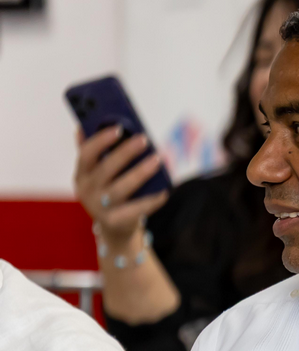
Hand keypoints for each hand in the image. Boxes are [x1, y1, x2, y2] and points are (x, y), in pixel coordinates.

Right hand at [73, 125, 168, 246]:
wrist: (115, 226)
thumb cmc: (110, 190)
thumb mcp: (99, 172)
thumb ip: (95, 151)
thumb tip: (84, 125)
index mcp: (82, 173)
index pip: (86, 154)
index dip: (100, 141)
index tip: (118, 128)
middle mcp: (87, 190)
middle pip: (106, 169)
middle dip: (125, 153)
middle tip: (144, 139)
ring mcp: (100, 207)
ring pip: (121, 188)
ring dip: (140, 172)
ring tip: (157, 160)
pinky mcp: (115, 221)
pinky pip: (136, 209)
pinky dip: (151, 200)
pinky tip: (165, 190)